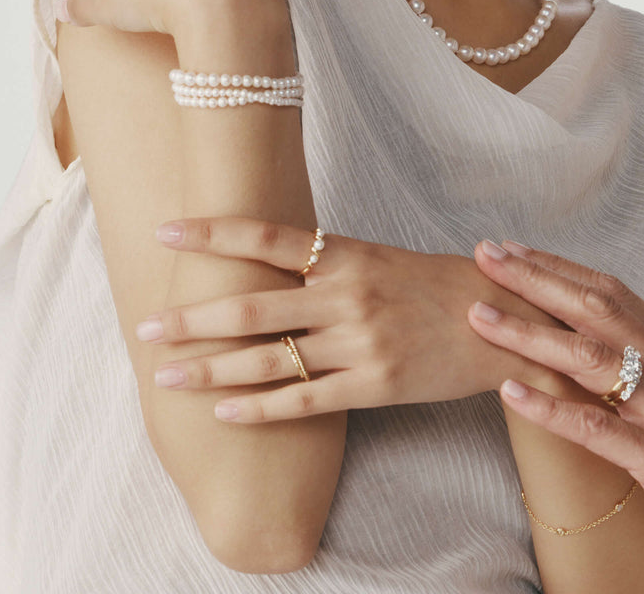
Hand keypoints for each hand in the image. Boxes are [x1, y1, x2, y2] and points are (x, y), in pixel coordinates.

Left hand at [138, 217, 561, 422]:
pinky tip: (223, 412)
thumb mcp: (381, 257)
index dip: (214, 234)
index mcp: (348, 254)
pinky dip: (258, 407)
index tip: (166, 232)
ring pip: (267, 358)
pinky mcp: (373, 384)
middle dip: (191, 318)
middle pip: (252, 305)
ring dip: (210, 370)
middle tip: (145, 328)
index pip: (268, 237)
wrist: (498, 321)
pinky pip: (303, 400)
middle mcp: (347, 294)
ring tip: (167, 376)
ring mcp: (359, 341)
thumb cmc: (437, 285)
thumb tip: (268, 258)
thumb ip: (328, 261)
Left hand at [467, 241, 643, 540]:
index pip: (609, 291)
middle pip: (595, 310)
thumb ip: (643, 354)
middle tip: (487, 259)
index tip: (513, 250)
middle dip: (535, 281)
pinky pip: (598, 427)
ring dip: (529, 334)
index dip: (559, 268)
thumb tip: (587, 327)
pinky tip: (510, 392)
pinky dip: (551, 407)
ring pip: (590, 360)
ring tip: (480, 316)